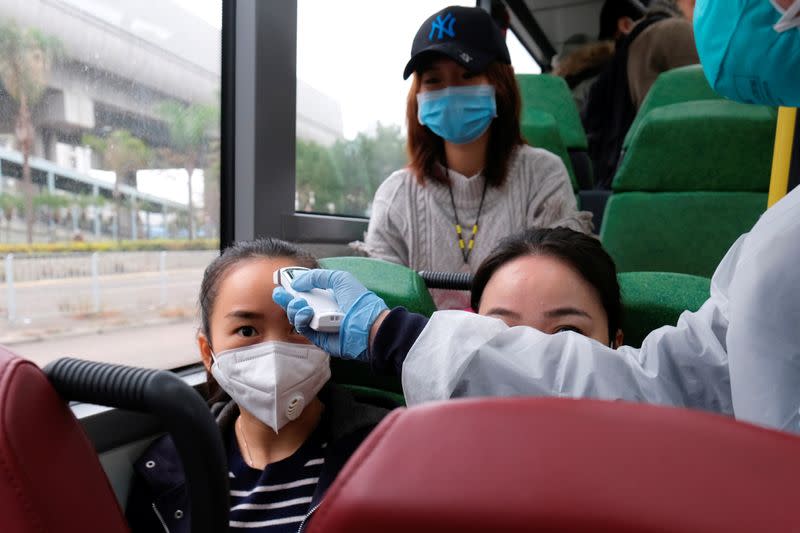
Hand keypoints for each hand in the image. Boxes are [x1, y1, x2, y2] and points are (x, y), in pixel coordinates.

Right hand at [272, 269, 387, 359]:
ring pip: (298, 317)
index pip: (307, 291)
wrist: (368, 326)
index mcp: (329, 296)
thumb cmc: (359, 302)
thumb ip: (317, 276)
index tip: (284, 283)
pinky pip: (304, 329)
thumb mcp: (340, 278)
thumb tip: (297, 282)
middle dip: (287, 299)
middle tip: (279, 293)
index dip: (295, 287)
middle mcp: (323, 310)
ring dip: (293, 308)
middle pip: (298, 305)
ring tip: (299, 303)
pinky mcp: (319, 338)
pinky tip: (306, 312)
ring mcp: (321, 324)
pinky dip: (301, 320)